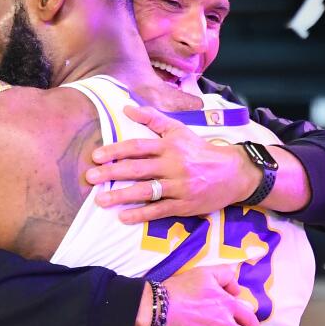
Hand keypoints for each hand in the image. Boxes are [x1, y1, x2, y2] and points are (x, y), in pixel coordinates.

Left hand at [86, 105, 259, 223]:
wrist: (234, 173)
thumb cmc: (200, 150)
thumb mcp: (179, 130)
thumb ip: (153, 118)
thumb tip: (127, 108)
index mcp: (170, 146)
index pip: (138, 146)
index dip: (116, 151)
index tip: (96, 156)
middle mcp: (174, 165)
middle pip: (138, 169)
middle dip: (112, 173)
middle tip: (90, 177)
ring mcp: (179, 186)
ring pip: (146, 191)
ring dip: (121, 196)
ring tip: (101, 200)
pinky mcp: (185, 205)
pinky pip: (160, 210)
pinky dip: (141, 215)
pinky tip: (123, 217)